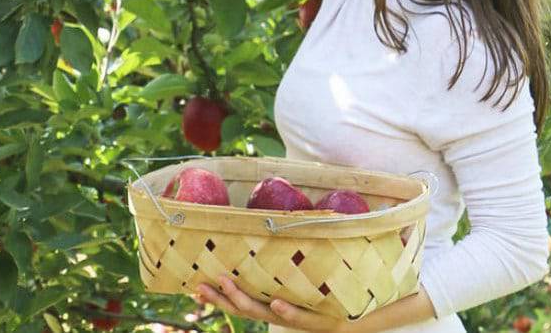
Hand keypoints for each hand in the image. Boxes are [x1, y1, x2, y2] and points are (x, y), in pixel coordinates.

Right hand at [193, 274, 342, 330]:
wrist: (355, 319)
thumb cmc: (325, 295)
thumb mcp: (301, 280)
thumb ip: (286, 262)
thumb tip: (269, 231)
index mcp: (271, 304)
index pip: (238, 302)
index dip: (217, 297)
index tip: (195, 287)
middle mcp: (278, 313)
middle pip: (242, 308)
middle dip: (220, 298)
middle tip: (200, 285)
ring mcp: (294, 316)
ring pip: (263, 312)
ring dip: (242, 298)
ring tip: (225, 283)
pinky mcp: (316, 320)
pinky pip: (298, 316)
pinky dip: (286, 310)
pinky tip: (276, 302)